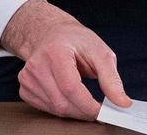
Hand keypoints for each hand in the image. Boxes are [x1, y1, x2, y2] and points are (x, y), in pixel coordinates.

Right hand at [0, 0, 131, 119]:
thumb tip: (122, 102)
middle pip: (61, 102)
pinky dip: (62, 108)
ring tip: (86, 102)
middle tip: (99, 111)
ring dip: (74, 111)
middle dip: (83, 112)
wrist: (51, 34)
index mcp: (55, 52)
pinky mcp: (25, 88)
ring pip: (54, 108)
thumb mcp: (100, 52)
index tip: (103, 112)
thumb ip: (111, 78)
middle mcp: (37, 65)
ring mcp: (27, 78)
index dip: (87, 104)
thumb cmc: (76, 41)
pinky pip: (46, 108)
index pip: (70, 87)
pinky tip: (70, 98)